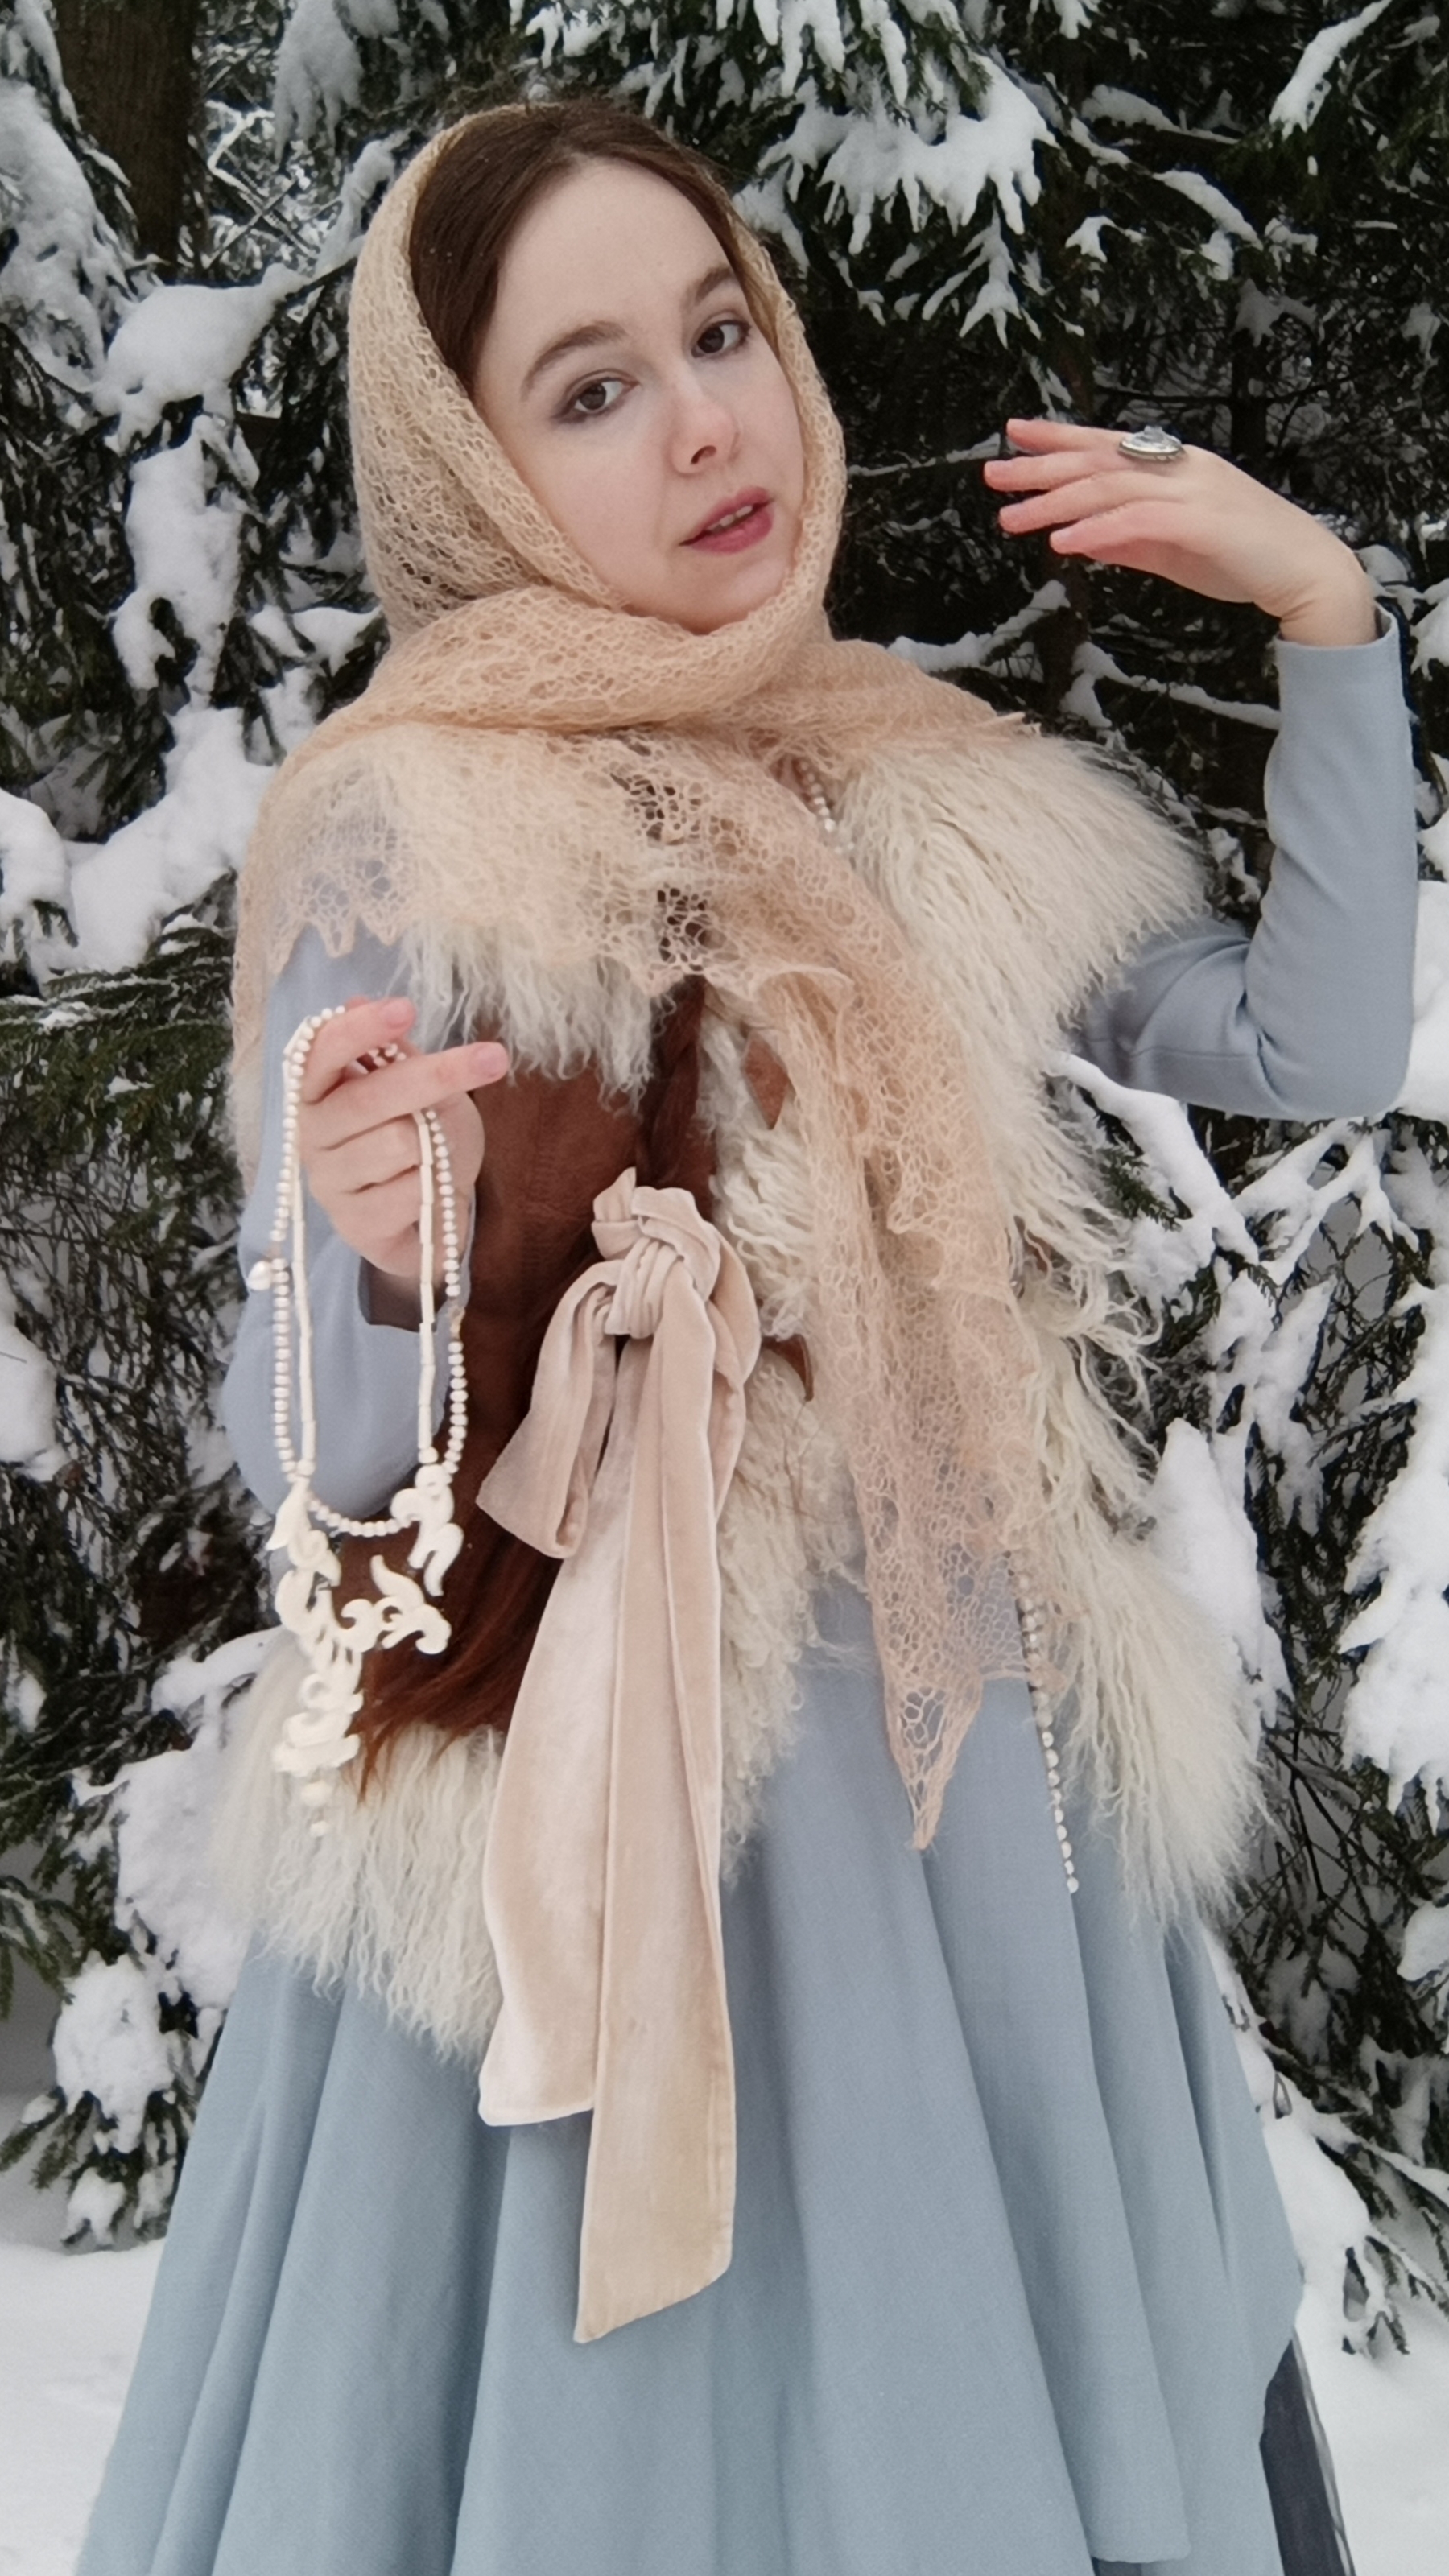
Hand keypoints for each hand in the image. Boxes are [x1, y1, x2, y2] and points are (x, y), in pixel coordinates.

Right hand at [296, 996, 507, 1299]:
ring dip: (438, 1144)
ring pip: (398, 1143)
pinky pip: (411, 1190)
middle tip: (493, 1058)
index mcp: (319, 1090)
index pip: (321, 1052)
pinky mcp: (354, 1225)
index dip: (359, 1030)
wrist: (437, 1213)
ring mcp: (329, 1183)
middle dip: (435, 1076)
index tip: (405, 1009)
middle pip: (370, 1097)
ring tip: (440, 1153)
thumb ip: (393, 1053)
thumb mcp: (421, 1088)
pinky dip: (438, 1185)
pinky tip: (432, 1191)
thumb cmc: (424, 1139)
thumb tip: (357, 1001)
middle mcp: (313, 1134)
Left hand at [983, 419, 1377, 646]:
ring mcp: (1193, 490)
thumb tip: (1077, 537)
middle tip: (994, 474)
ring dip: (1056, 502)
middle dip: (1042, 466)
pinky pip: (1138, 519)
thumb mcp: (1171, 549)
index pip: (1107, 444)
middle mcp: (1180, 467)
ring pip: (1110, 486)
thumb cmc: (1243, 559)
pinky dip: (1097, 527)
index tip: (1015, 434)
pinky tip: (1063, 540)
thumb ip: (1126, 540)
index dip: (1059, 437)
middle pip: (1099, 459)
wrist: (1306, 573)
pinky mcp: (1202, 521)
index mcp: (1174, 466)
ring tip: (1012, 518)